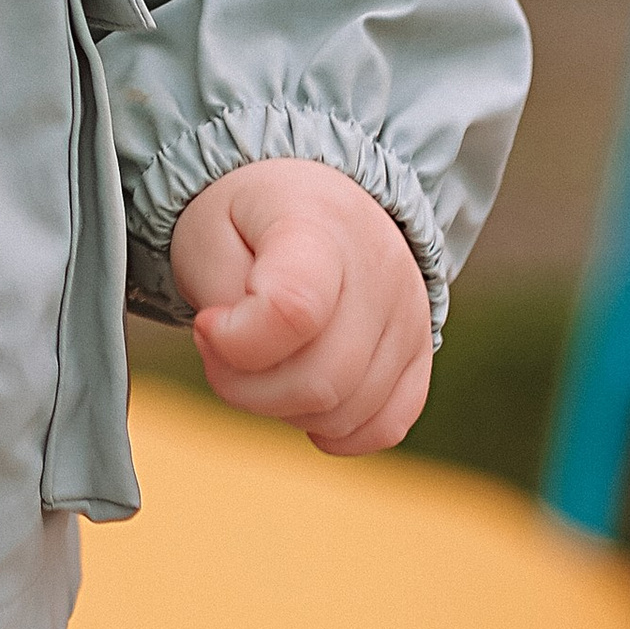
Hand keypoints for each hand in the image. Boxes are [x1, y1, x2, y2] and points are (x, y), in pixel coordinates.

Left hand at [167, 158, 431, 454]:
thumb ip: (218, 300)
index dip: (237, 341)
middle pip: (322, 379)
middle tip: (221, 352)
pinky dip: (335, 430)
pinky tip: (305, 392)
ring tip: (265, 357)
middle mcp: (380, 267)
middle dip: (249, 389)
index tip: (208, 324)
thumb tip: (241, 360)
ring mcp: (410, 312)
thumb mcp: (207, 235)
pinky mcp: (422, 352)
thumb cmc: (249, 221)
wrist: (309, 198)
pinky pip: (384, 428)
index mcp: (319, 221)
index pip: (294, 309)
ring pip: (348, 412)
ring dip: (286, 407)